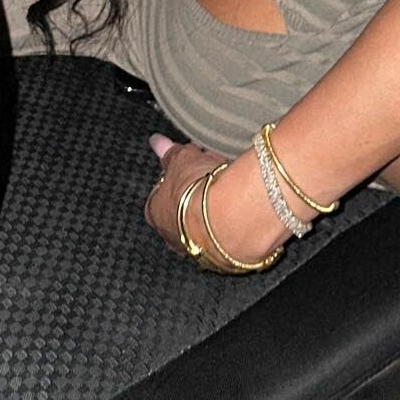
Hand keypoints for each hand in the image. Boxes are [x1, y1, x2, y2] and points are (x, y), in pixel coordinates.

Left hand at [142, 135, 228, 264]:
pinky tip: (245, 203)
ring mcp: (199, 250)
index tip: (193, 162)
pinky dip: (234, 220)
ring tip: (234, 184)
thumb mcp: (181, 160)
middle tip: (215, 172)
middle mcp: (173, 237)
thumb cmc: (199, 190)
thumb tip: (157, 142)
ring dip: (217, 205)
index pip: (162, 191)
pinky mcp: (224, 258)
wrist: (231, 218)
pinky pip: (227, 234)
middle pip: (184, 209)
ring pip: (206, 223)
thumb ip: (170, 152)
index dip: (179, 173)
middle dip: (198, 190)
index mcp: (154, 213)